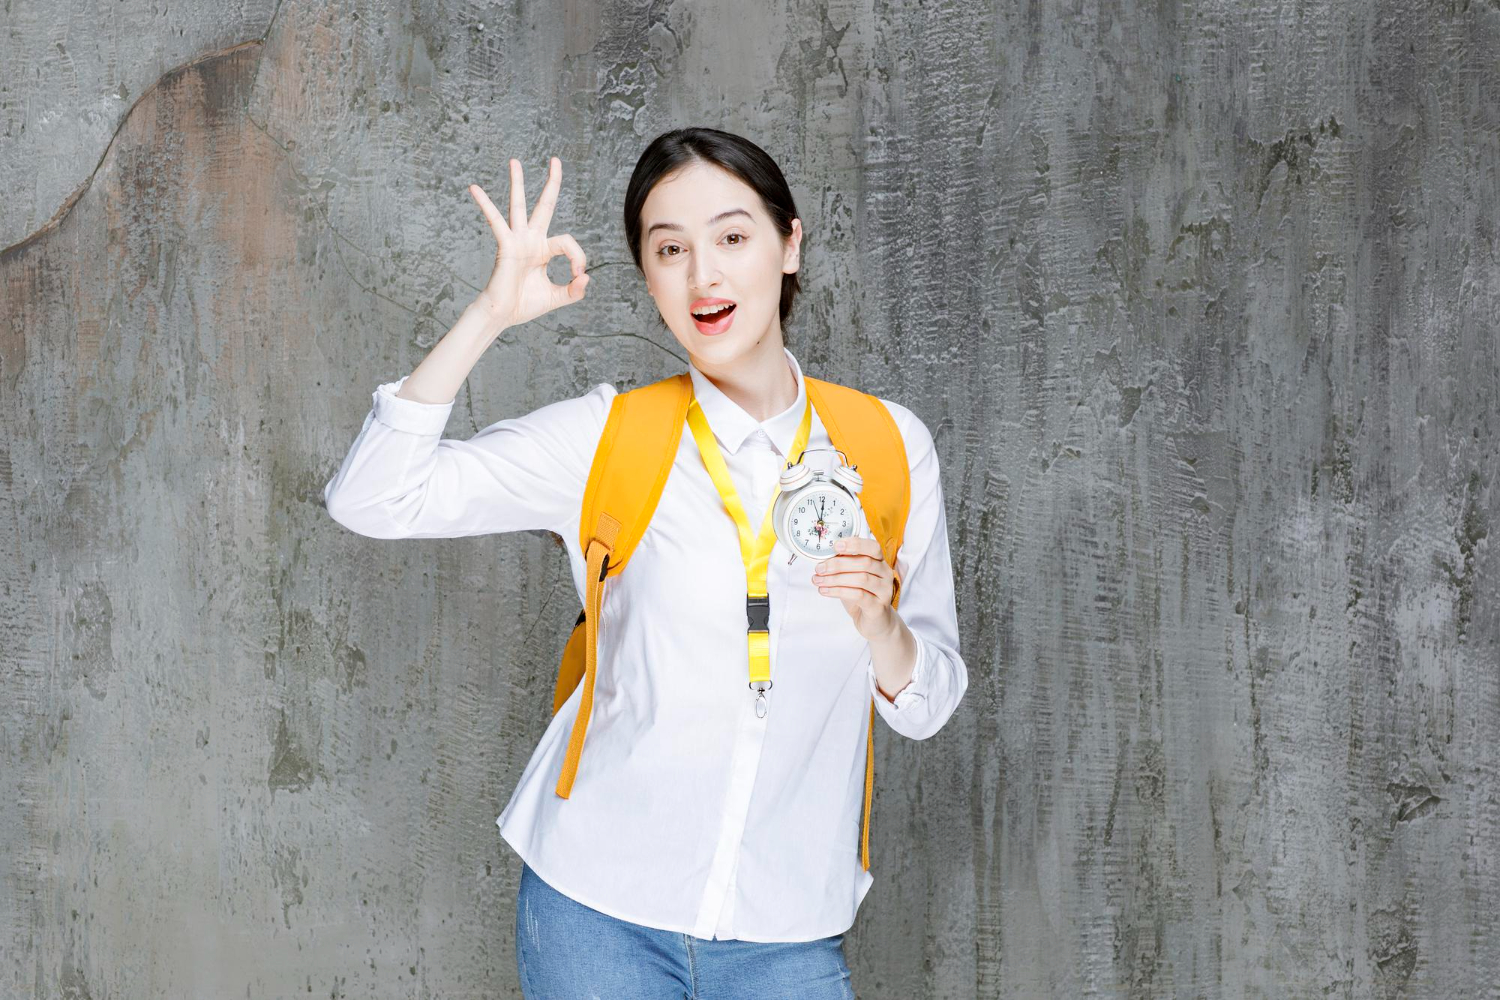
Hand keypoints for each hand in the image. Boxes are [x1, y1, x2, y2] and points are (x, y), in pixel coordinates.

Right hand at [467, 157, 588, 328]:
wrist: (503, 315)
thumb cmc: (525, 305)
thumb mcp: (558, 297)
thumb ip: (575, 290)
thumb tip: (586, 277)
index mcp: (544, 249)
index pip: (568, 242)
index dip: (578, 257)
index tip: (578, 276)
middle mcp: (531, 240)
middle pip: (544, 205)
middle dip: (551, 183)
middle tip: (555, 160)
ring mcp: (517, 240)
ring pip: (519, 206)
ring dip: (517, 183)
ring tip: (515, 162)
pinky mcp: (505, 246)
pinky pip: (496, 221)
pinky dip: (485, 205)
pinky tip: (474, 188)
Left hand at [810, 536, 899, 640]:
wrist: (875, 623)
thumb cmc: (862, 596)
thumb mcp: (851, 578)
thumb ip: (843, 566)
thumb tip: (822, 559)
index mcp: (879, 562)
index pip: (873, 547)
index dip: (855, 544)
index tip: (836, 546)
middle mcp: (885, 574)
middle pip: (864, 562)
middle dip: (838, 564)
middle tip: (819, 568)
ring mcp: (884, 591)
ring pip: (861, 579)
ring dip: (835, 579)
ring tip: (818, 581)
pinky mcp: (878, 606)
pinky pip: (859, 595)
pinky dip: (839, 591)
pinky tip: (825, 591)